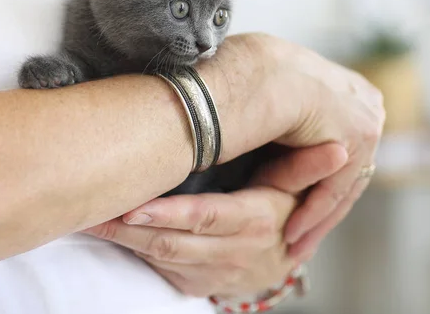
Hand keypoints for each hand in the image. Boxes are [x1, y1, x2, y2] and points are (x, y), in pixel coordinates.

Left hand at [84, 142, 345, 297]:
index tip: (136, 205)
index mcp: (259, 225)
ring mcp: (210, 272)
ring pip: (158, 257)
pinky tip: (104, 228)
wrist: (274, 261)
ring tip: (89, 215)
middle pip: (174, 243)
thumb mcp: (298, 192)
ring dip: (122, 239)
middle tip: (96, 208)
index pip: (211, 217)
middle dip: (133, 229)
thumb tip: (340, 148)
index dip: (172, 214)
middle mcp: (233, 254)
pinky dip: (127, 250)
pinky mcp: (192, 280)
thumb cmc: (285, 215)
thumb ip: (308, 169)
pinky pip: (154, 266)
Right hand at [198, 34, 384, 256]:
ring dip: (316, 219)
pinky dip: (312, 214)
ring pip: (341, 184)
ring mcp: (368, 119)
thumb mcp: (285, 107)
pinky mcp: (359, 136)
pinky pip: (333, 188)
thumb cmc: (255, 81)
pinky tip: (292, 235)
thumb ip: (298, 127)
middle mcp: (368, 103)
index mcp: (354, 90)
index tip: (299, 206)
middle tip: (299, 237)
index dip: (319, 181)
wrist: (257, 71)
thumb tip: (286, 146)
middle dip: (321, 208)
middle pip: (345, 169)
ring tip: (292, 246)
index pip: (340, 150)